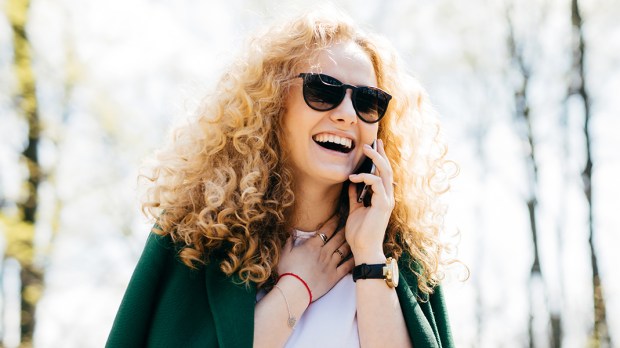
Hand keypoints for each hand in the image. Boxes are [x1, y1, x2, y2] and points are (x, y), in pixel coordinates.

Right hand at [276, 215, 354, 302]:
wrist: (294, 290)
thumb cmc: (288, 272)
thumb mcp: (285, 254)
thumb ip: (290, 242)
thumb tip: (291, 233)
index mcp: (313, 246)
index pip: (327, 230)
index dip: (334, 221)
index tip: (339, 215)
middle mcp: (324, 253)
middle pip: (338, 237)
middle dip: (345, 228)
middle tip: (350, 222)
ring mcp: (331, 264)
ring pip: (344, 249)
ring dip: (349, 242)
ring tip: (354, 237)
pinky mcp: (334, 276)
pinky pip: (347, 266)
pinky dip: (353, 260)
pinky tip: (357, 256)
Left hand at [346, 139, 394, 262]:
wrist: (364, 249)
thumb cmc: (359, 233)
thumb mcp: (355, 210)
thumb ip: (355, 196)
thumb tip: (351, 183)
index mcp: (382, 197)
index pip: (382, 174)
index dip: (379, 159)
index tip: (374, 146)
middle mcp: (387, 196)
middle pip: (387, 169)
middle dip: (380, 153)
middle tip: (374, 140)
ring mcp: (387, 200)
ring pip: (385, 173)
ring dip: (375, 159)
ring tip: (365, 148)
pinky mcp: (383, 204)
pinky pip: (376, 183)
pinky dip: (365, 177)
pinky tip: (353, 178)